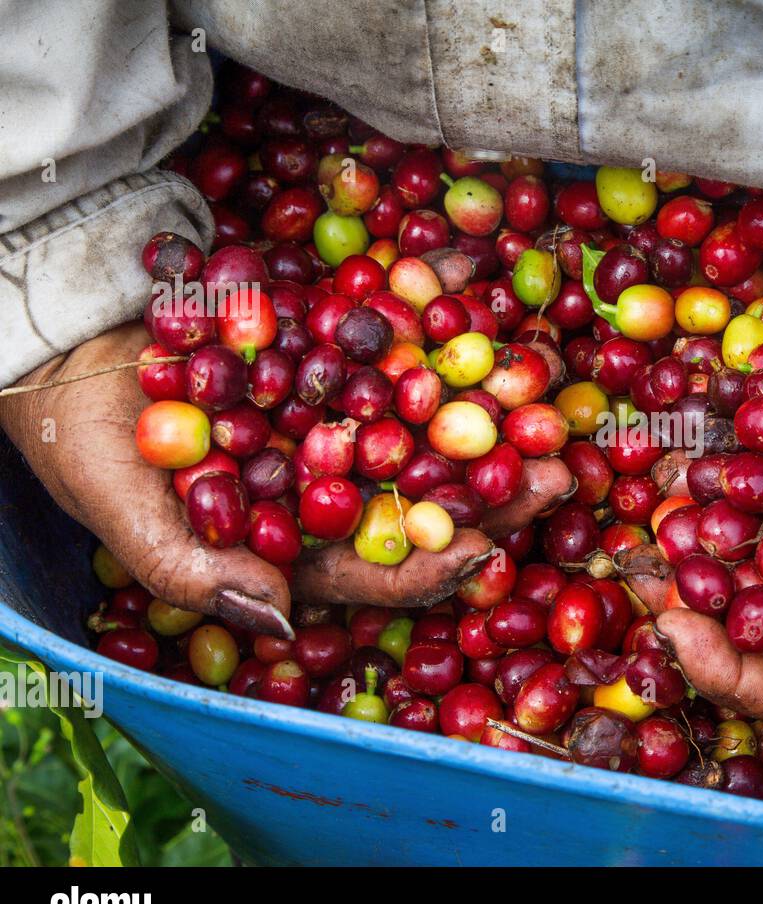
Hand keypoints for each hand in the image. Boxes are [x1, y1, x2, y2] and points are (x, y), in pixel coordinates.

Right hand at [0, 324, 573, 638]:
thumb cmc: (84, 439)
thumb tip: (278, 621)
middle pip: (431, 488)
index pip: (380, 563)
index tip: (486, 551)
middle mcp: (339, 474)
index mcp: (300, 535)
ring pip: (432, 406)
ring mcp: (346, 403)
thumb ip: (195, 570)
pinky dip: (433, 297)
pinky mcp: (338, 339)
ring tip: (546, 379)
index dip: (432, 563)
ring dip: (490, 392)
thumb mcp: (128, 511)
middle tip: (557, 468)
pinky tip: (480, 279)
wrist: (62, 336)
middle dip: (495, 481)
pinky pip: (395, 323)